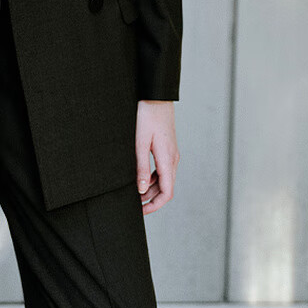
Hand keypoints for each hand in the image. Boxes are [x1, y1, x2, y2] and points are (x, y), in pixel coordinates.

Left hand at [135, 99, 178, 214]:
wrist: (156, 97)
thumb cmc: (147, 116)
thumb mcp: (140, 143)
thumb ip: (140, 167)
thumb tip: (140, 189)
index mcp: (168, 160)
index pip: (167, 193)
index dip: (155, 206)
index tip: (142, 211)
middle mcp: (173, 159)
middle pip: (166, 189)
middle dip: (151, 199)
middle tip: (135, 203)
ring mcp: (172, 154)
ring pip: (165, 180)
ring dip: (151, 189)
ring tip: (135, 191)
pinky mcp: (168, 148)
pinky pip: (163, 170)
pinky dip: (153, 178)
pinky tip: (141, 177)